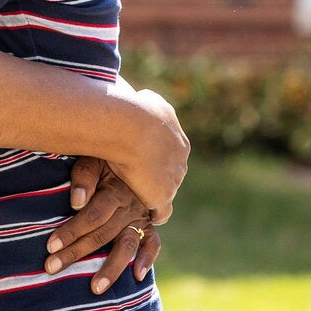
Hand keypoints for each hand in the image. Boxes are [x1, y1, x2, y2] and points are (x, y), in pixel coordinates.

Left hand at [44, 158, 161, 292]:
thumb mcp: (93, 158)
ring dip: (111, 268)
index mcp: (114, 191)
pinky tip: (137, 276)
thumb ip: (84, 177)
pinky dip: (147, 259)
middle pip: (101, 235)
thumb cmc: (106, 157)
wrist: (138, 149)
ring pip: (126, 245)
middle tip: (52, 268)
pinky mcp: (149, 223)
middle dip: (75, 253)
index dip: (71, 231)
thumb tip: (76, 201)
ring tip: (95, 289)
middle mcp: (128, 207)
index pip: (91, 216)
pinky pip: (153, 243)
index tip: (50, 245)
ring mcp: (140, 216)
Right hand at [109, 86, 188, 223]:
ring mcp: (173, 176)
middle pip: (172, 170)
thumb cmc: (130, 108)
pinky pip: (162, 210)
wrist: (130, 126)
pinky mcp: (163, 195)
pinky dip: (156, 212)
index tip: (144, 158)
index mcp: (176, 134)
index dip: (156, 155)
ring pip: (168, 188)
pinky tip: (146, 215)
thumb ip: (146, 100)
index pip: (170, 150)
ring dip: (155, 192)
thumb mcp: (144, 97)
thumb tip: (138, 95)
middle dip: (159, 174)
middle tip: (140, 179)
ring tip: (139, 198)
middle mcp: (180, 155)